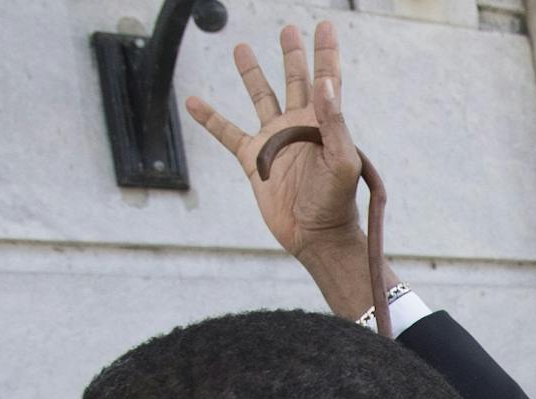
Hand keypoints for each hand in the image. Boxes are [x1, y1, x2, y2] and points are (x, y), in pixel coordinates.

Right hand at [186, 23, 367, 273]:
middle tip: (288, 29)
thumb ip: (334, 121)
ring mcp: (274, 141)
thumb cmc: (335, 201)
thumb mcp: (341, 159)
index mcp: (323, 123)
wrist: (315, 235)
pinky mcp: (252, 161)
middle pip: (295, 80)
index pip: (327, 78)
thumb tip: (324, 80)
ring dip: (251, 73)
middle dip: (293, 55)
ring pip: (260, 98)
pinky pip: (226, 133)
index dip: (325, 52)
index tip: (324, 25)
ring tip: (241, 48)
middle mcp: (299, 127)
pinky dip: (209, 118)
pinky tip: (193, 102)